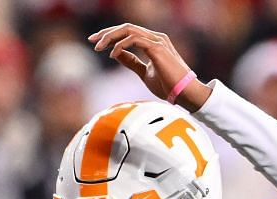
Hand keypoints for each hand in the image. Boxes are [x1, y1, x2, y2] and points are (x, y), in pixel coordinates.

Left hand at [89, 22, 206, 107]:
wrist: (185, 93)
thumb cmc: (169, 86)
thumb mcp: (144, 72)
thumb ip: (131, 62)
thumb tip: (116, 54)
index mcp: (153, 42)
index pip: (128, 32)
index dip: (110, 35)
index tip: (96, 43)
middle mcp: (155, 37)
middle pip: (126, 27)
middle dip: (107, 32)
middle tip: (92, 40)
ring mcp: (157, 40)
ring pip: (128, 30)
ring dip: (111, 37)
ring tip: (99, 48)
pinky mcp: (157, 48)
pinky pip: (134, 39)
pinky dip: (121, 45)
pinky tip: (112, 54)